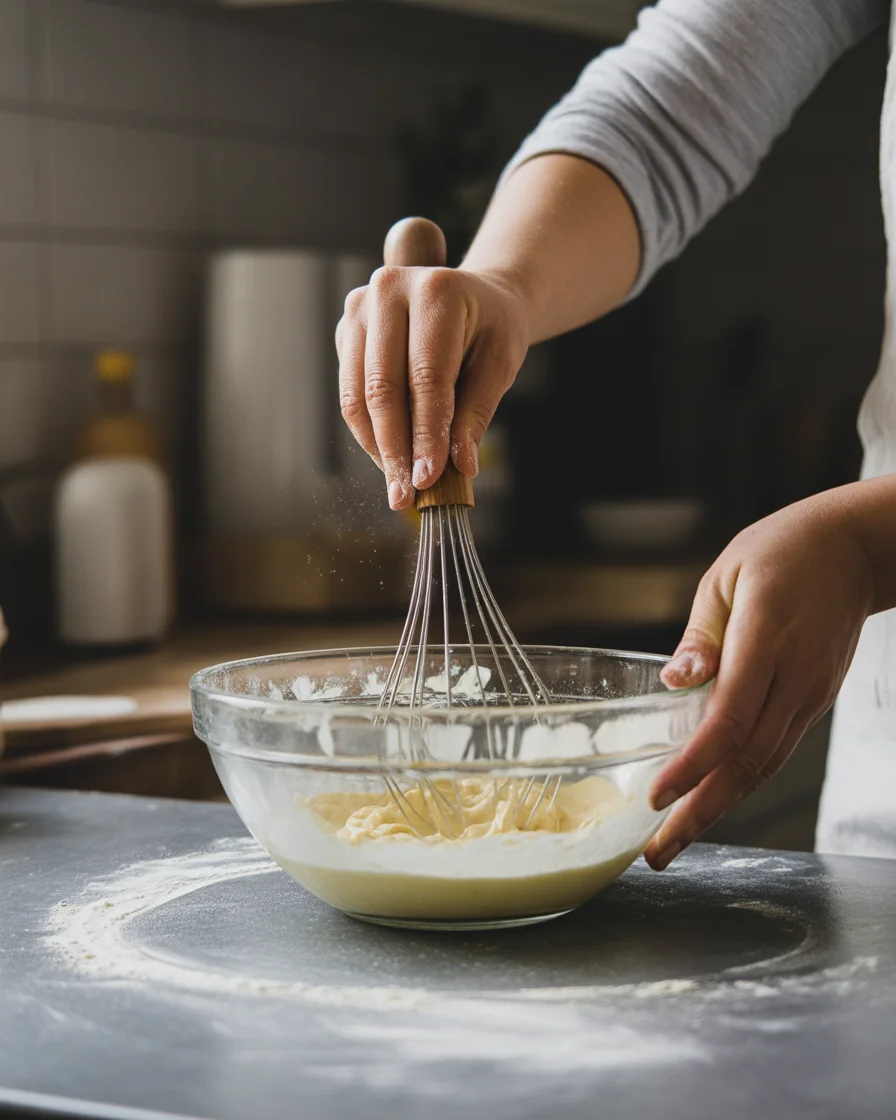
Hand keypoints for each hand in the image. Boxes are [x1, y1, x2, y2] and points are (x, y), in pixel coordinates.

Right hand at [335, 220, 529, 509]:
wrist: (474, 296)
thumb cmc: (492, 328)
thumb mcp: (500, 364)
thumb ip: (476, 412)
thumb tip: (460, 466)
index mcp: (436, 292)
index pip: (426, 377)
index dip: (426, 434)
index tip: (429, 479)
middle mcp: (388, 291)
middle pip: (383, 388)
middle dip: (395, 450)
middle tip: (406, 496)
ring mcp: (359, 310)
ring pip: (357, 396)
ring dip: (377, 448)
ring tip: (398, 486)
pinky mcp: (345, 331)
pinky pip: (350, 394)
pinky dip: (370, 433)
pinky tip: (391, 458)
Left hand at [644, 490, 875, 870]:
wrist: (855, 550)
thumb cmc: (782, 553)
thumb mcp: (727, 576)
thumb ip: (700, 635)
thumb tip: (674, 682)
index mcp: (766, 637)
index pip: (729, 717)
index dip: (693, 764)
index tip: (657, 797)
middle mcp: (794, 676)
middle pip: (748, 760)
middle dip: (700, 812)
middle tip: (657, 852)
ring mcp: (810, 693)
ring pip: (765, 766)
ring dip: (719, 808)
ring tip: (674, 839)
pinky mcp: (814, 700)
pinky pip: (776, 751)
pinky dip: (742, 783)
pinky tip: (710, 800)